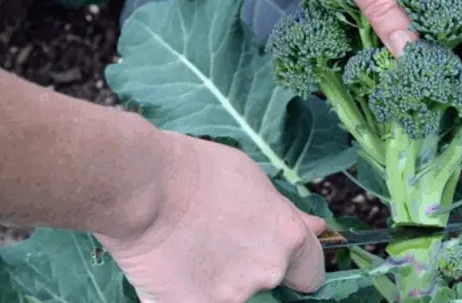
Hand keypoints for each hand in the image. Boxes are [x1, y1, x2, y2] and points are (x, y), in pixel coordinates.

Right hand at [95, 132, 325, 302]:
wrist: (144, 186)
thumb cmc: (197, 171)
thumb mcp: (254, 179)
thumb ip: (285, 213)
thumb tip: (317, 228)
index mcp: (287, 239)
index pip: (312, 273)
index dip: (299, 266)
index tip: (286, 261)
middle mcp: (265, 272)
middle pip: (269, 281)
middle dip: (251, 266)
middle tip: (220, 240)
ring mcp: (229, 296)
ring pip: (230, 294)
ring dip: (216, 278)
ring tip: (189, 246)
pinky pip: (193, 302)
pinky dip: (184, 291)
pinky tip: (169, 266)